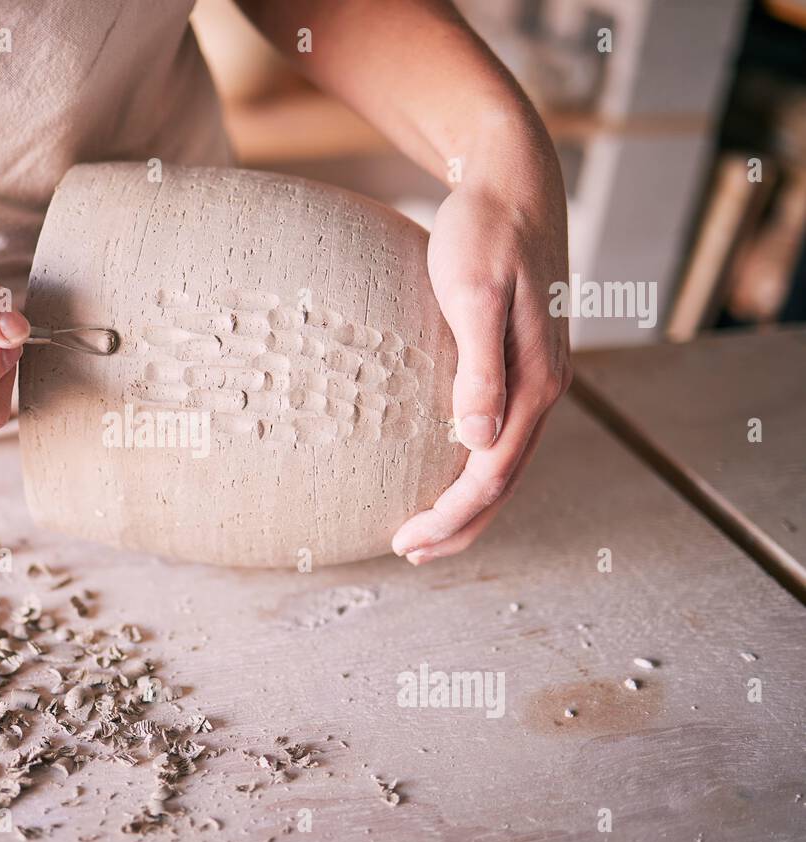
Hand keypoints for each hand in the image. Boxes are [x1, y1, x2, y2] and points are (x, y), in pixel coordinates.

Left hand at [392, 153, 571, 563]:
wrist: (512, 181)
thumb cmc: (484, 231)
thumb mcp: (475, 293)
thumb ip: (480, 367)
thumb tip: (478, 441)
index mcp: (535, 382)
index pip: (492, 475)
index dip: (450, 516)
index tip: (403, 541)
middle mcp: (545, 388)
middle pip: (505, 482)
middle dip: (459, 526)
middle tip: (407, 552)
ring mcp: (538, 377)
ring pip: (507, 462)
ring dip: (468, 504)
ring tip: (424, 531)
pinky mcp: (523, 363)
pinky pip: (503, 434)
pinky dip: (475, 467)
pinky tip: (444, 468)